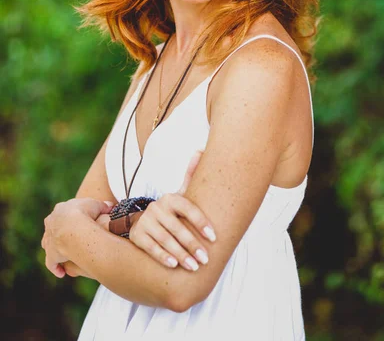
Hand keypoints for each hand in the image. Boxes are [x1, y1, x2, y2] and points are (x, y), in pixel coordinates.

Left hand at [41, 198, 112, 277]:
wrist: (73, 227)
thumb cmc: (86, 213)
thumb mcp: (97, 205)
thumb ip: (102, 206)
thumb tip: (109, 206)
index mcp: (60, 210)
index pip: (63, 214)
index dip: (70, 218)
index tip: (78, 222)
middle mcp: (51, 224)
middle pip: (53, 228)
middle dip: (60, 232)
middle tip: (70, 237)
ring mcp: (49, 240)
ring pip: (48, 245)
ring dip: (55, 249)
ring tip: (65, 254)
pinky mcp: (51, 254)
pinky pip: (51, 263)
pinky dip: (56, 268)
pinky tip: (62, 273)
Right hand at [129, 150, 216, 270]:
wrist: (143, 221)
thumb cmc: (172, 211)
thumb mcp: (181, 194)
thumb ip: (191, 175)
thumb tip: (201, 149)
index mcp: (171, 198)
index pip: (188, 209)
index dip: (201, 223)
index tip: (214, 237)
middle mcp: (157, 207)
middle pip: (177, 228)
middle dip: (192, 245)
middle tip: (206, 259)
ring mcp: (146, 221)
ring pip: (165, 239)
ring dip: (180, 254)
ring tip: (194, 267)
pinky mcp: (137, 236)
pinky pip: (151, 247)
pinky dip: (162, 256)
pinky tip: (173, 265)